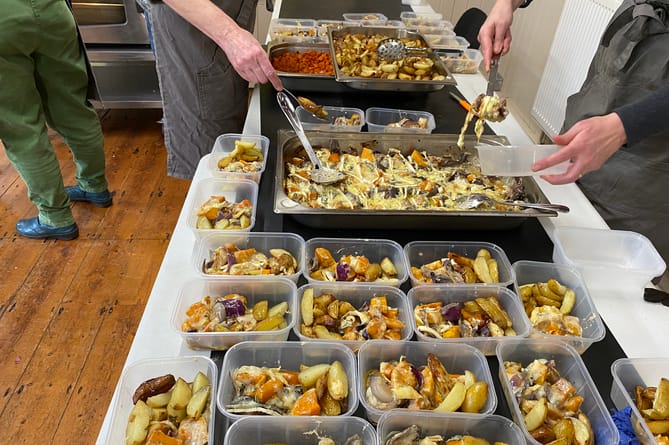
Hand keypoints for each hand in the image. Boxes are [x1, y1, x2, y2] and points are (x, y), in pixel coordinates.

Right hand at [161, 0, 283, 89]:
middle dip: (265, 78)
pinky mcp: (235, 67)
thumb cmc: (240, 36)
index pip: (269, 70)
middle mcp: (250, 59)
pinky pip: (246, 78)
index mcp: (256, 51)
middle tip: (265, 75)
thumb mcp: (255, 43)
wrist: (224, 32)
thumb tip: (268, 68)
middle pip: (262, 77)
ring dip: (256, 77)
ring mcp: (242, 64)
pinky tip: (248, 70)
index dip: (275, 80)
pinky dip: (249, 76)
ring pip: (254, 79)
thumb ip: (261, 57)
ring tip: (254, 70)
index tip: (279, 87)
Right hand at [478, 0, 514, 69]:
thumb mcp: (502, 26)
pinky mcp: (493, 41)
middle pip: (494, 51)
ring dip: (505, 42)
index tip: (488, 69)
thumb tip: (497, 52)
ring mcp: (488, 40)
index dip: (487, 61)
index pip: (486, 51)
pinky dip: (505, 41)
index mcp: (484, 34)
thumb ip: (499, 40)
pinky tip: (505, 34)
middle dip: (503, 45)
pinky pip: (501, 46)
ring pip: (499, 49)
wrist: (504, 9)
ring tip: (505, 33)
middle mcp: (484, 38)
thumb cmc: (501, 14)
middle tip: (505, 36)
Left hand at [531, 113, 626, 183]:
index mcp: (579, 147)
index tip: (536, 168)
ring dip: (562, 177)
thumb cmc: (602, 126)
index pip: (557, 159)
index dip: (544, 165)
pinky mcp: (596, 166)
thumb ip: (565, 136)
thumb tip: (555, 140)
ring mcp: (592, 164)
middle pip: (568, 177)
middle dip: (554, 180)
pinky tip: (567, 166)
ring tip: (554, 172)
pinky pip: (581, 172)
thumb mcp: (579, 126)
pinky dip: (572, 171)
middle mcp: (586, 158)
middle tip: (545, 177)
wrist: (619, 129)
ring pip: (574, 176)